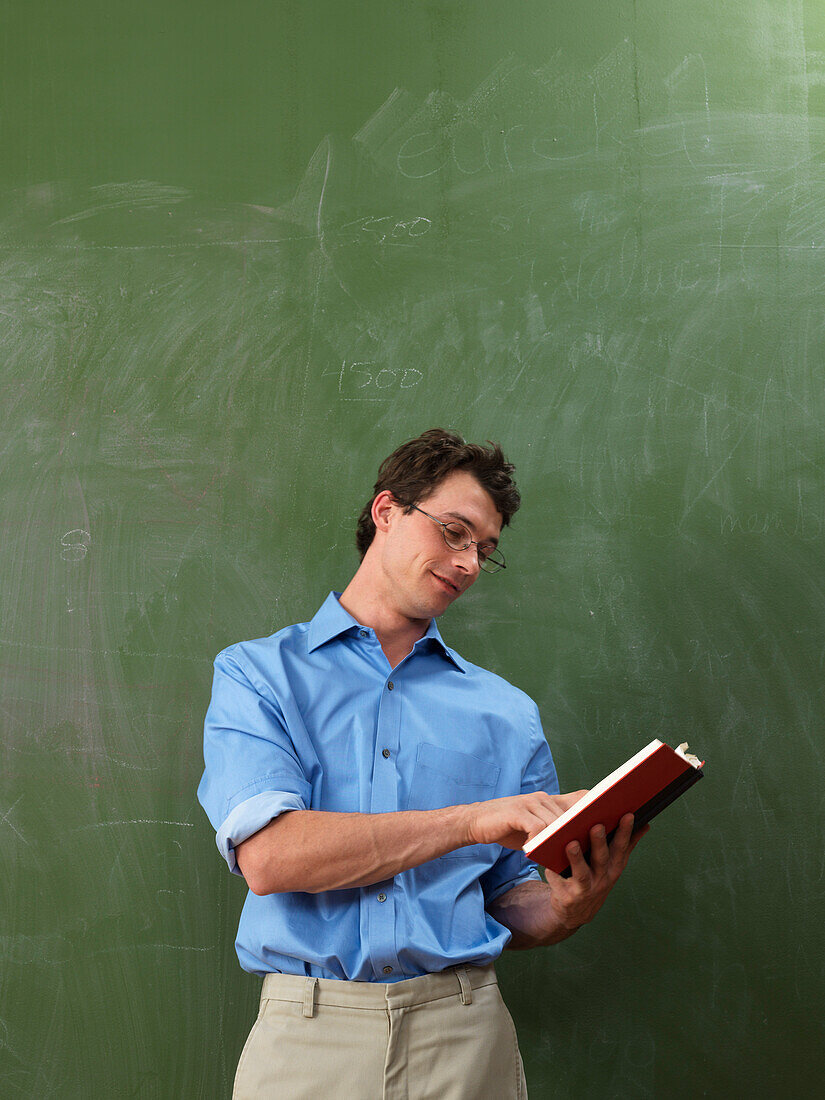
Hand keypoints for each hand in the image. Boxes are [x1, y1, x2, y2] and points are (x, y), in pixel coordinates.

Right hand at [462, 790, 587, 850]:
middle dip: (586, 828)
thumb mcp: (534, 827)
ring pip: (556, 822)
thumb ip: (554, 829)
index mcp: (550, 801)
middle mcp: (542, 799)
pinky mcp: (517, 813)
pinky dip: (541, 841)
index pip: (580, 799)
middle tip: (599, 845)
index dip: (597, 807)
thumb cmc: (508, 827)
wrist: (476, 822)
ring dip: (565, 839)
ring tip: (572, 854)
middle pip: (572, 813)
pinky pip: (536, 827)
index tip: (616, 818)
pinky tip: (540, 852)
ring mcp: (530, 803)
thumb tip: (579, 843)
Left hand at [544, 814, 648, 929]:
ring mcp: (584, 890)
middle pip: (601, 859)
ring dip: (576, 859)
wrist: (575, 912)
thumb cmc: (595, 878)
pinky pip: (558, 882)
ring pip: (581, 873)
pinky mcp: (566, 896)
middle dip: (600, 842)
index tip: (628, 814)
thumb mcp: (612, 866)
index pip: (621, 848)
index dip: (625, 832)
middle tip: (597, 825)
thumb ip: (626, 845)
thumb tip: (645, 824)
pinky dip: (553, 872)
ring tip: (571, 844)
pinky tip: (547, 860)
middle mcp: (601, 879)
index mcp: (613, 868)